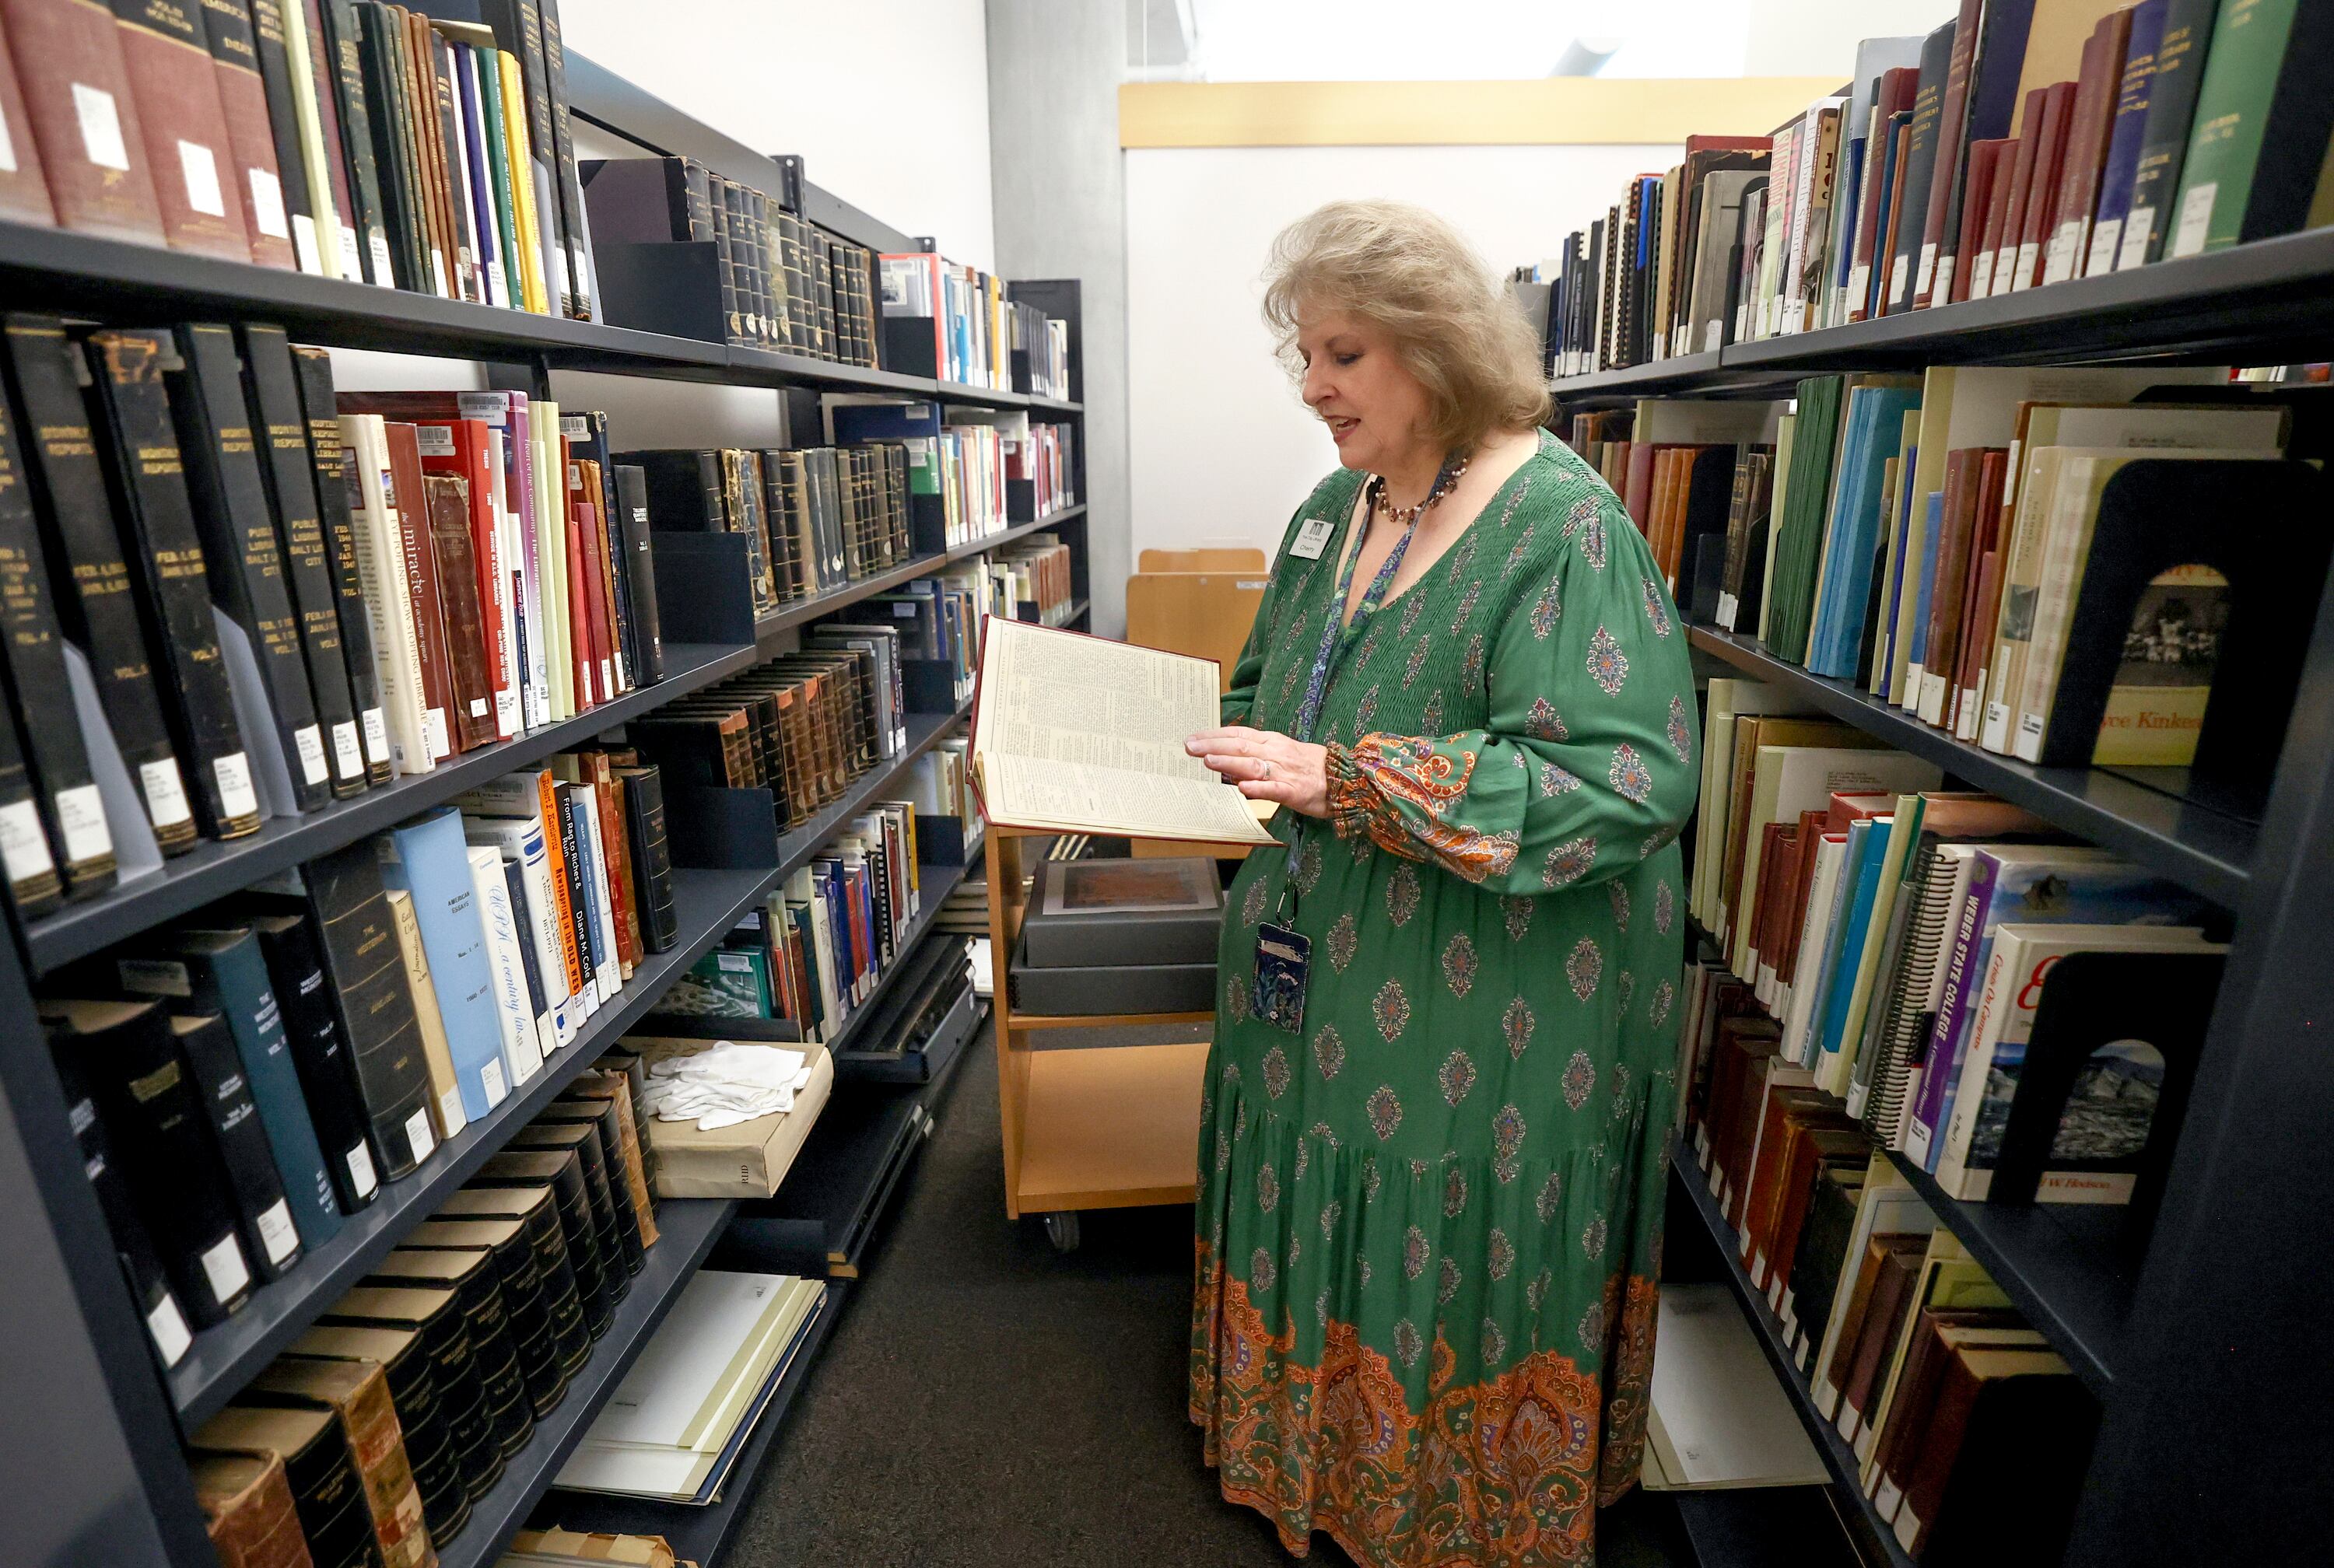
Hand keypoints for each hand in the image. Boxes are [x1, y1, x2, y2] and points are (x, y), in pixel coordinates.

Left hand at [1186, 726, 1329, 817]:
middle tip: (1189, 747)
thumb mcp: (1281, 753)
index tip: (1192, 736)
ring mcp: (1285, 772)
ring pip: (1254, 765)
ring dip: (1230, 762)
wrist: (1345, 778)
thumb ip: (1255, 755)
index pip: (1238, 734)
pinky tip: (1243, 789)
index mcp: (1272, 742)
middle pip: (1241, 746)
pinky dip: (1259, 788)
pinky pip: (1275, 790)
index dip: (1214, 735)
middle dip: (1213, 746)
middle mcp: (1276, 753)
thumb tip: (1226, 758)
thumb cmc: (1310, 767)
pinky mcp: (1295, 792)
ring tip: (1208, 762)